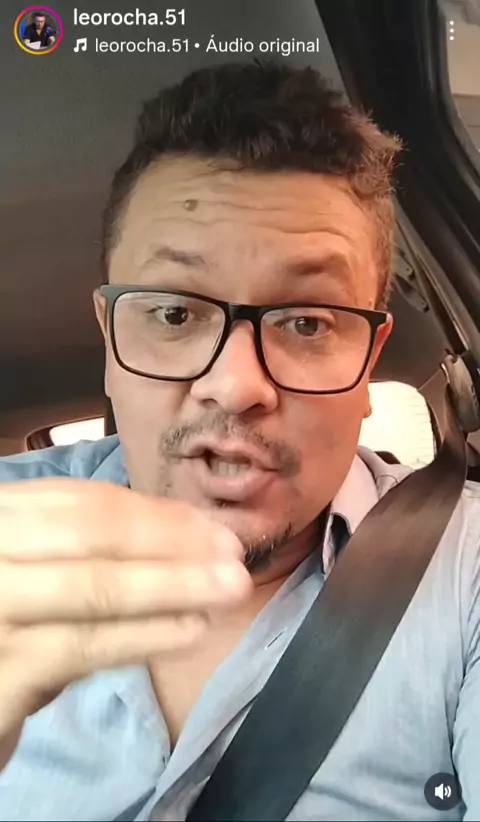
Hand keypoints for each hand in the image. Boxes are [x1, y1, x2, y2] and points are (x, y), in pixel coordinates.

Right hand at [0, 478, 250, 767]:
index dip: (152, 512)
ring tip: (229, 590)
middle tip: (234, 555)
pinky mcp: (0, 674)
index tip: (211, 524)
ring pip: (94, 590)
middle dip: (170, 543)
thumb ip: (92, 547)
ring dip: (173, 587)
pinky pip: (86, 647)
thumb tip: (188, 529)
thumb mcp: (40, 568)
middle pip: (89, 536)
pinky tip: (190, 631)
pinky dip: (146, 636)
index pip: (79, 502)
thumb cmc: (14, 622)